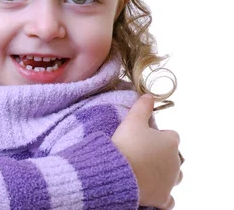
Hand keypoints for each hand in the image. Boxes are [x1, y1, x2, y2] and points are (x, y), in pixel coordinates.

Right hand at [112, 95, 182, 209]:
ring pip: (173, 176)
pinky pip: (167, 198)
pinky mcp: (163, 198)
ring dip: (163, 174)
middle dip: (160, 155)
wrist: (117, 172)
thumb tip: (148, 95)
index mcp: (171, 142)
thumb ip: (142, 106)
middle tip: (139, 153)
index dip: (157, 135)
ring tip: (144, 171)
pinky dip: (161, 194)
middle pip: (173, 156)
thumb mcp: (131, 120)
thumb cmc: (126, 145)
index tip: (143, 137)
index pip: (171, 135)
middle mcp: (175, 162)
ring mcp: (170, 181)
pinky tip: (150, 189)